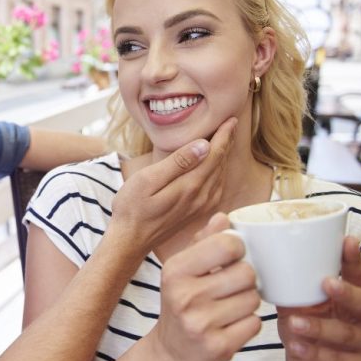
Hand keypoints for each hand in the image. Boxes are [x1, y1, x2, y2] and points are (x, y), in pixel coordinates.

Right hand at [110, 117, 236, 253]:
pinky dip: (218, 172)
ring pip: (220, 175)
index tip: (229, 120)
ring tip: (224, 140)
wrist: (130, 241)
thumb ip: (177, 163)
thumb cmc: (132, 209)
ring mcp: (200, 206)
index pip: (214, 154)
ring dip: (223, 157)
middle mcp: (201, 196)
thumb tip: (203, 145)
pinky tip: (214, 167)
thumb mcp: (147, 180)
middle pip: (220, 164)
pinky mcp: (195, 212)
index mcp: (190, 185)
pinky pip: (215, 188)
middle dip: (226, 142)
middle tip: (230, 124)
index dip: (223, 135)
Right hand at [149, 214, 261, 360]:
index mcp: (175, 270)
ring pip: (253, 299)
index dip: (238, 248)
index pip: (226, 244)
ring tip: (230, 306)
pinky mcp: (218, 347)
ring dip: (248, 301)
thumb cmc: (180, 304)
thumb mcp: (182, 270)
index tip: (232, 256)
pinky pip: (255, 324)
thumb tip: (223, 218)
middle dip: (246, 279)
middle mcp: (185, 296)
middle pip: (246, 273)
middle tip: (232, 286)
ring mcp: (201, 324)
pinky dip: (249, 323)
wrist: (170, 352)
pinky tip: (231, 325)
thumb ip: (203, 242)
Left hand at [277, 237, 360, 360]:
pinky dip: (314, 353)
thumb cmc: (303, 331)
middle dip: (345, 293)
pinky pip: (338, 360)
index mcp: (355, 297)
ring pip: (345, 334)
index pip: (357, 276)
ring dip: (318, 328)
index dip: (353, 259)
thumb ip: (290, 288)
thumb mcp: (295, 307)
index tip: (346, 241)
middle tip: (326, 283)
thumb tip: (269, 262)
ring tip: (294, 323)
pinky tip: (296, 347)